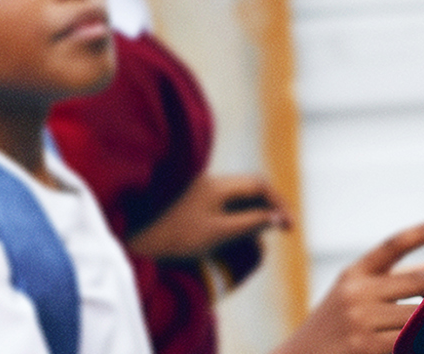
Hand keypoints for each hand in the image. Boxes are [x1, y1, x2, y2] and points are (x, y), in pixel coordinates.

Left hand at [127, 174, 289, 258]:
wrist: (133, 240)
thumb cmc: (174, 237)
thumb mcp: (218, 233)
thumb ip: (250, 224)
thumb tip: (278, 218)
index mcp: (217, 185)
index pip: (260, 185)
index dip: (279, 203)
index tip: (289, 226)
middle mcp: (209, 183)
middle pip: (250, 188)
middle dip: (268, 207)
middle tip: (281, 229)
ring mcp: (199, 191)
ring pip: (236, 197)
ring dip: (253, 213)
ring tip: (260, 235)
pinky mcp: (190, 203)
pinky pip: (223, 205)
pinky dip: (236, 217)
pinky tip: (235, 234)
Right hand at [277, 215, 423, 353]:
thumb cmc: (335, 326)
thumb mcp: (356, 295)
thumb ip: (395, 280)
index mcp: (355, 273)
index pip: (396, 243)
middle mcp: (356, 291)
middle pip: (420, 282)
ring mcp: (360, 320)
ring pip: (420, 313)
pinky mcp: (366, 346)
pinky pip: (410, 340)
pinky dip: (423, 339)